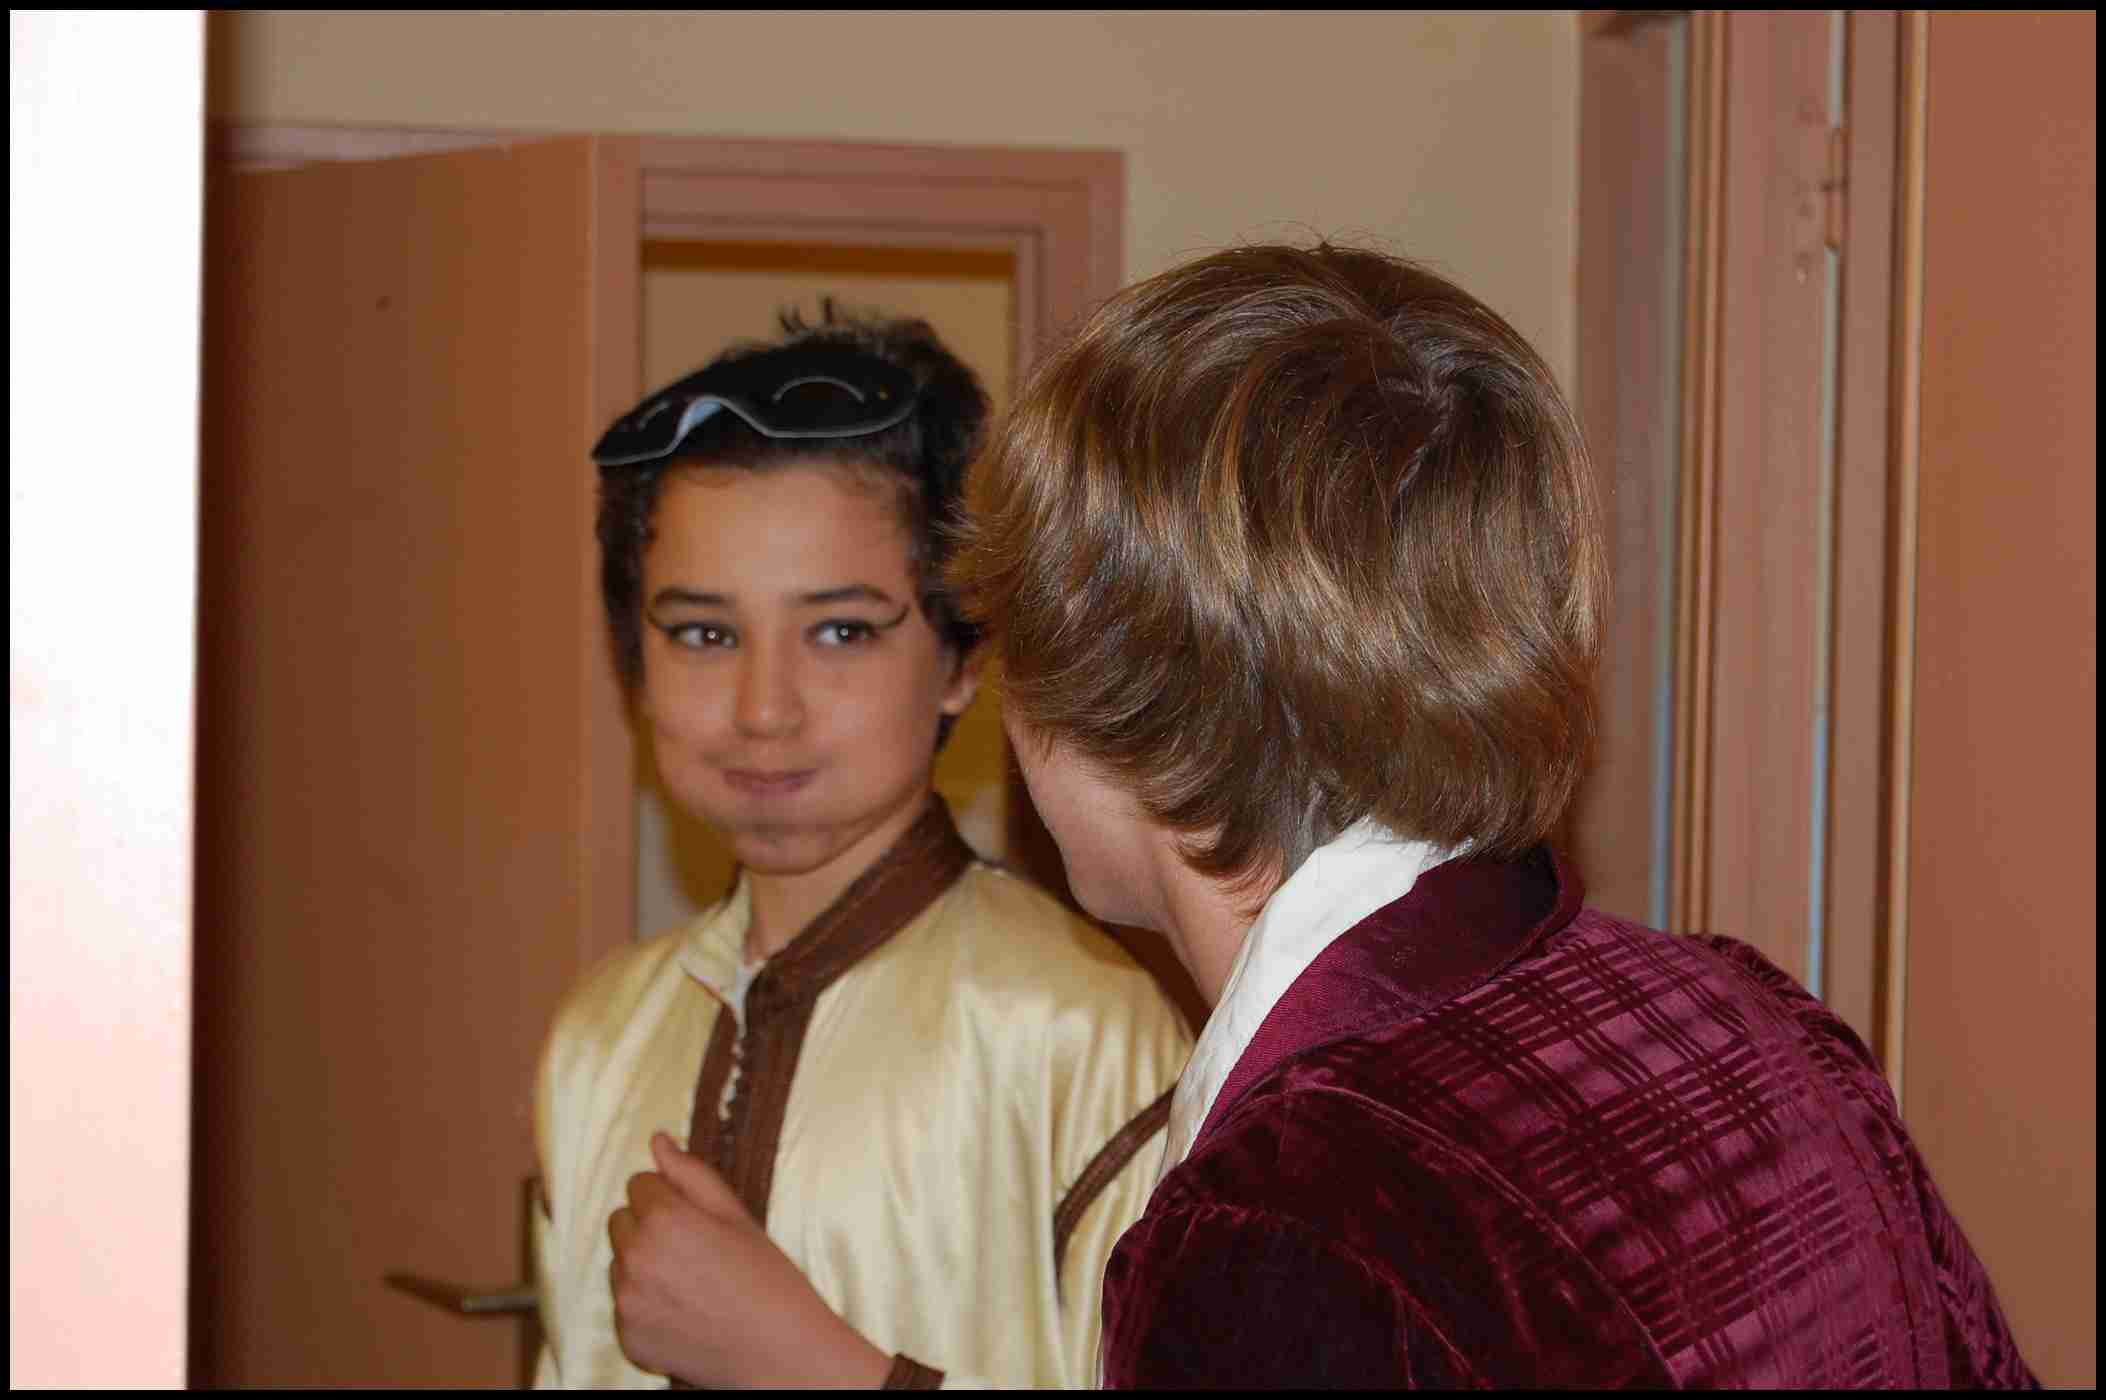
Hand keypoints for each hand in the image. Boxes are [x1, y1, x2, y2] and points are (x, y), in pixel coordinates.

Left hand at [606, 1133, 892, 1387]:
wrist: (779, 1352)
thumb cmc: (767, 1278)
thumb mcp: (735, 1215)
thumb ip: (691, 1172)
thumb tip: (658, 1140)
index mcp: (664, 1219)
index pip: (639, 1183)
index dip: (669, 1196)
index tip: (695, 1218)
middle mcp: (637, 1258)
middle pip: (621, 1220)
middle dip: (648, 1226)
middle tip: (693, 1249)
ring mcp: (627, 1301)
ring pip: (620, 1262)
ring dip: (644, 1265)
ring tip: (691, 1284)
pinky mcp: (627, 1337)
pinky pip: (623, 1306)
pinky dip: (645, 1306)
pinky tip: (683, 1313)